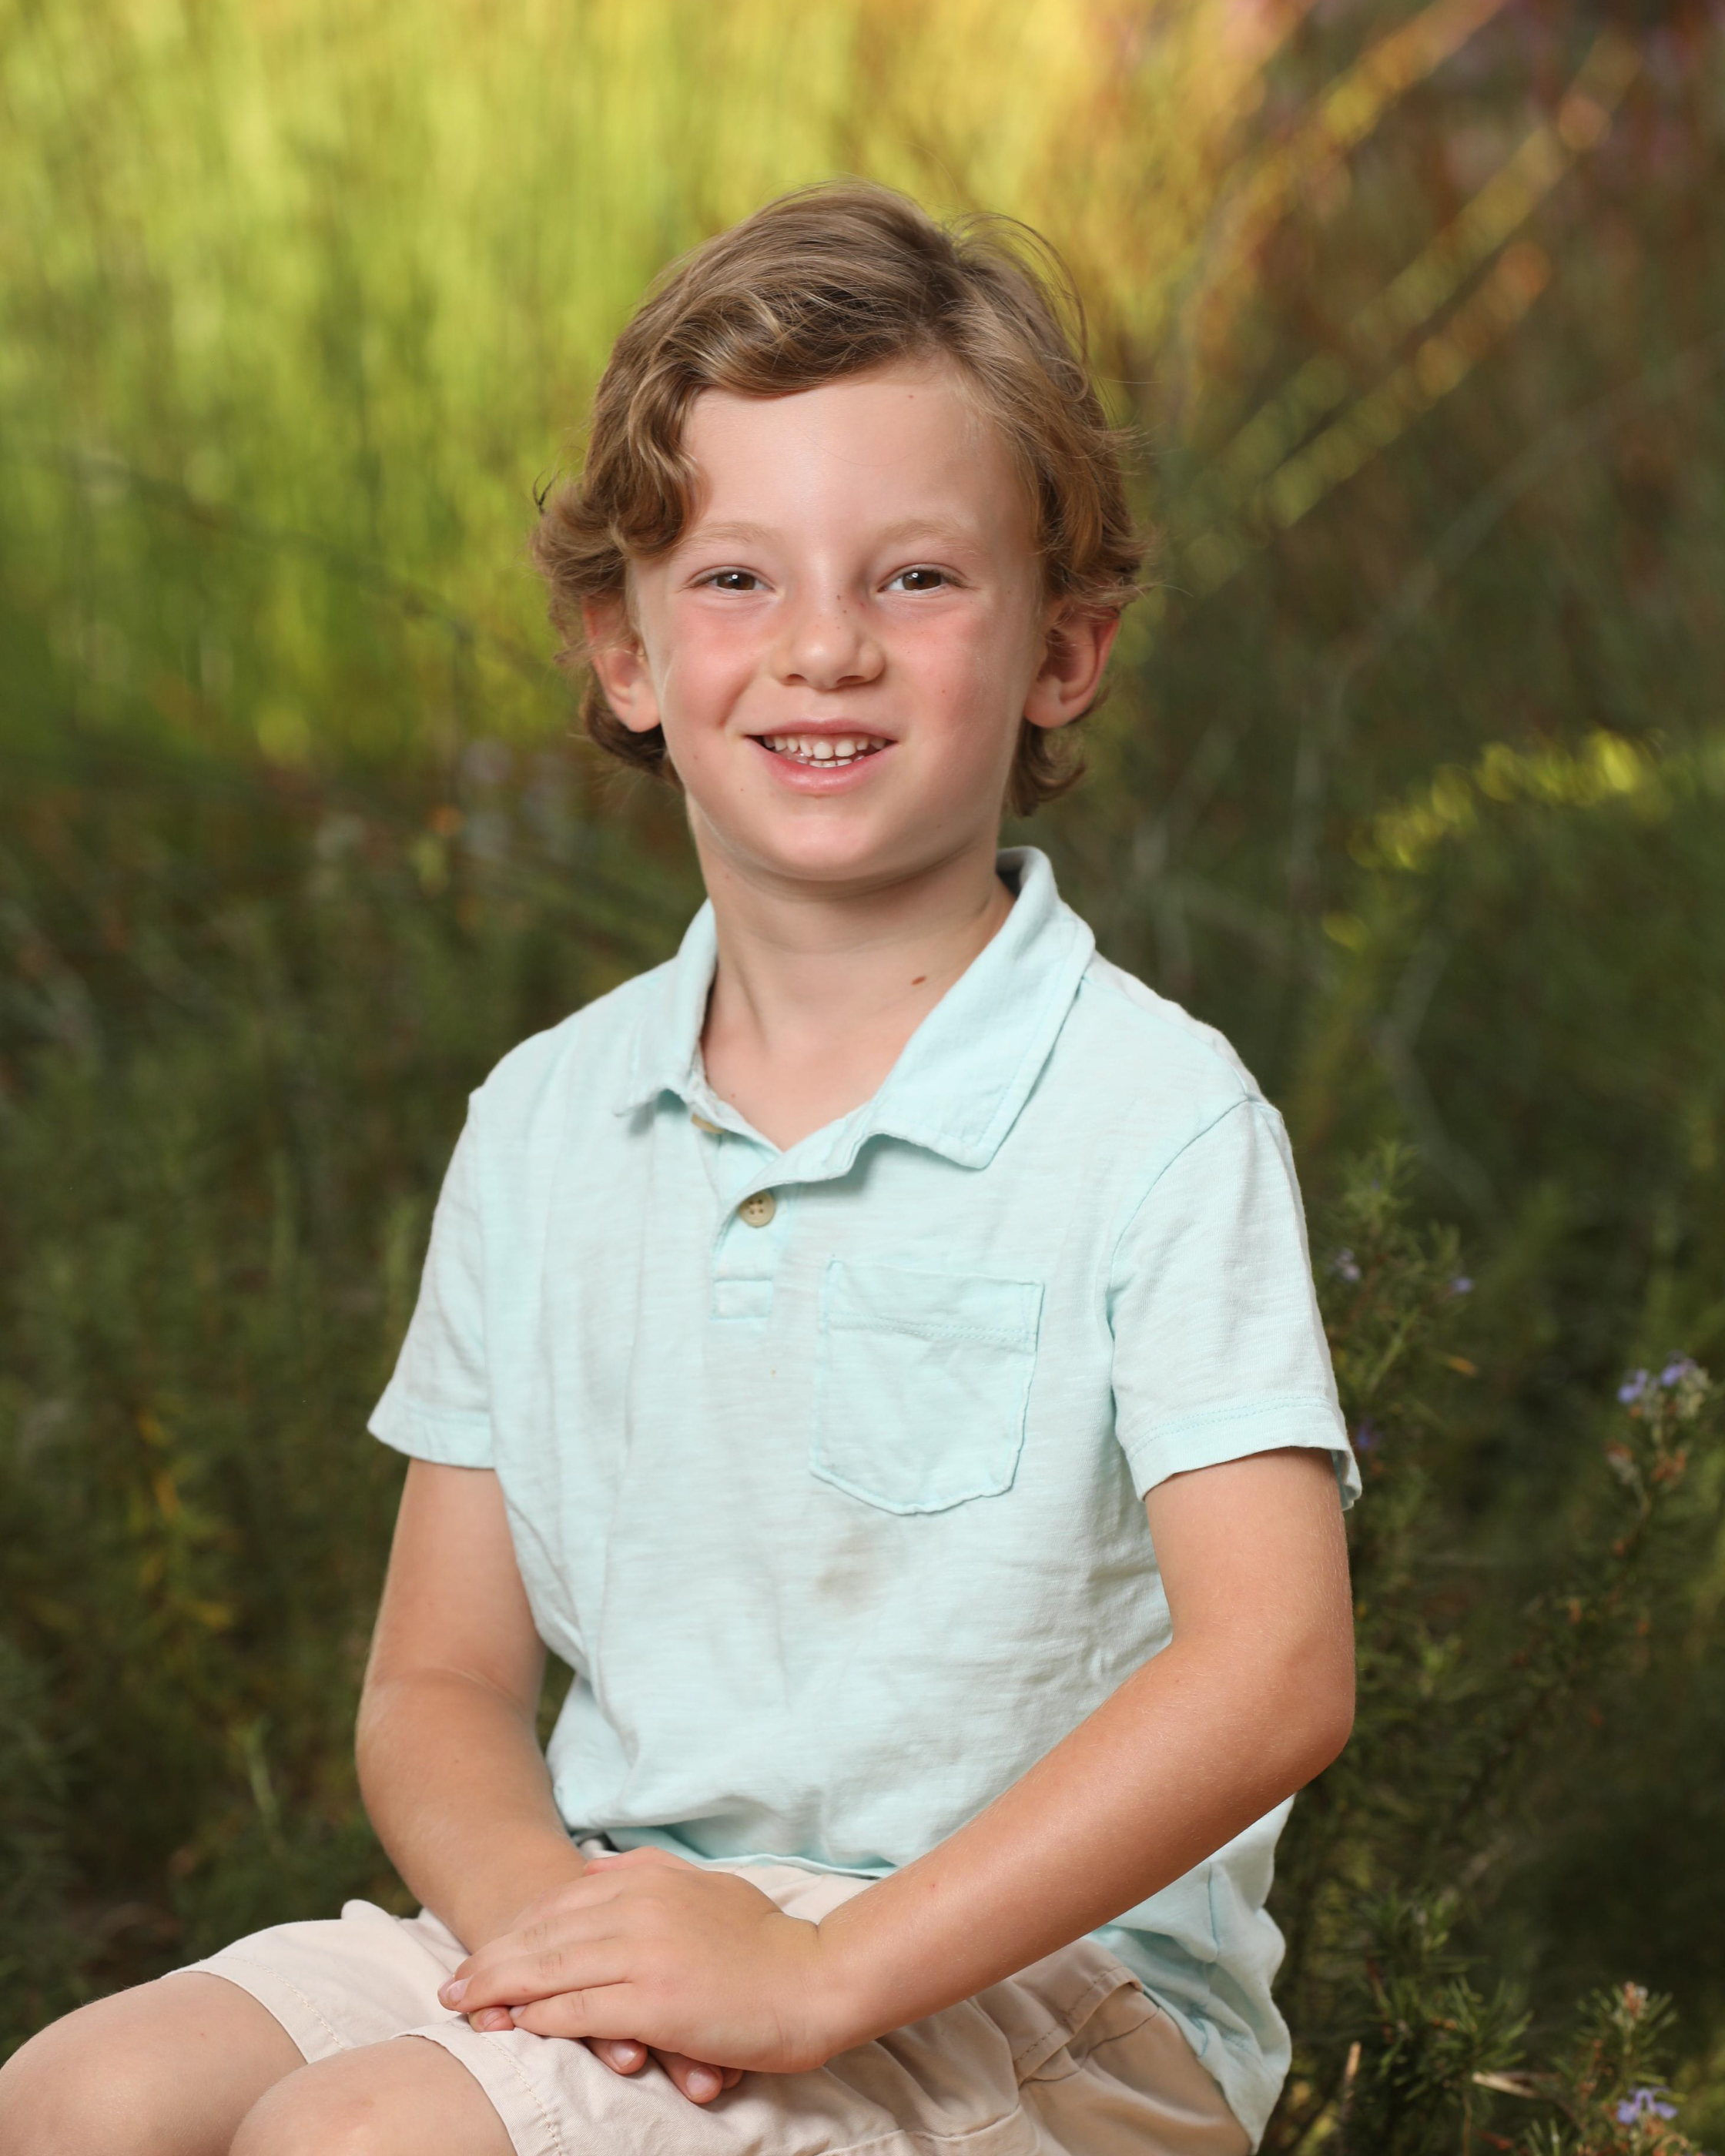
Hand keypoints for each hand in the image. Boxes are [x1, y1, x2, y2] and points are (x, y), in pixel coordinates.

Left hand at [438, 1847, 842, 2075]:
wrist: (817, 1977)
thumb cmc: (763, 1940)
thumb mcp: (701, 1886)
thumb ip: (649, 1874)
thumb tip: (596, 1869)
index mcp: (649, 1879)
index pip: (560, 1903)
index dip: (515, 1932)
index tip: (483, 1955)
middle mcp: (639, 1908)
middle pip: (543, 1935)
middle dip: (491, 1962)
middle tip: (450, 1988)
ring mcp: (644, 1953)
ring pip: (550, 1970)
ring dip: (499, 1991)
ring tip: (464, 2009)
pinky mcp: (654, 2002)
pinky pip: (578, 2009)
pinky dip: (539, 2019)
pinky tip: (515, 2028)